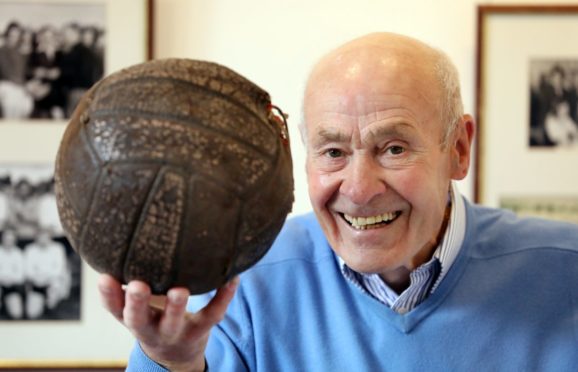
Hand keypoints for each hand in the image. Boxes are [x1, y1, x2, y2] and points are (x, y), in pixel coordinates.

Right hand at [98, 274, 238, 371]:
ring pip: (174, 321)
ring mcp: (176, 331)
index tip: (105, 277)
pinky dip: (224, 296)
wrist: (176, 353)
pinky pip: (213, 314)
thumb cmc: (153, 316)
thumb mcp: (137, 305)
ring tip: (179, 290)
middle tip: (138, 286)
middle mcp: (150, 328)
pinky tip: (232, 278)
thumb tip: (122, 237)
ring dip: (176, 307)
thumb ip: (129, 281)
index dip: (108, 295)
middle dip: (137, 304)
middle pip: (138, 320)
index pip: (114, 309)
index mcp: (132, 318)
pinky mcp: (201, 330)